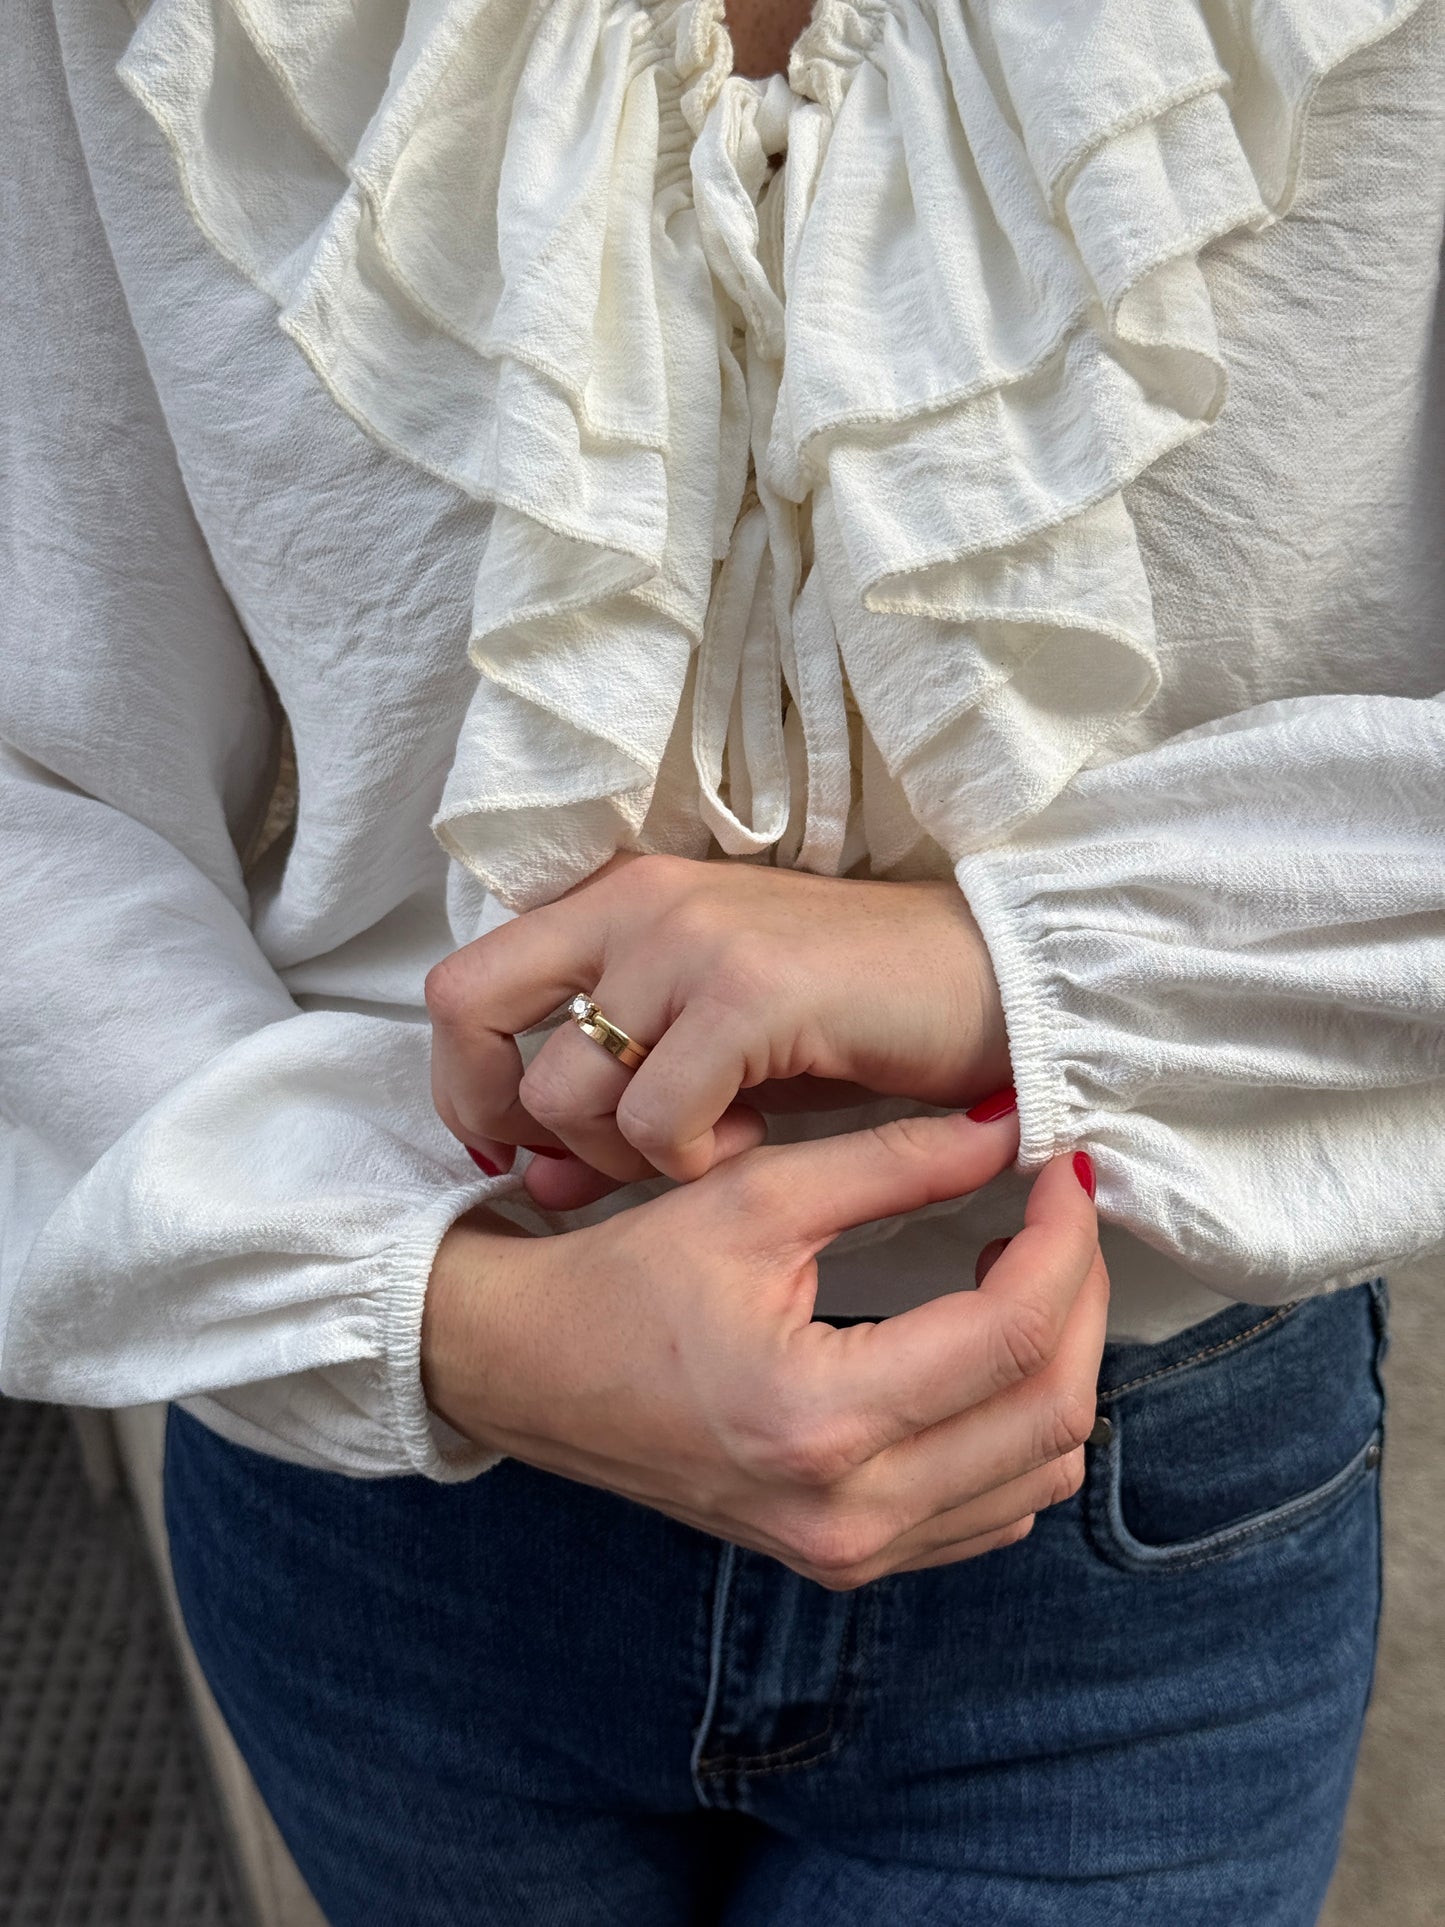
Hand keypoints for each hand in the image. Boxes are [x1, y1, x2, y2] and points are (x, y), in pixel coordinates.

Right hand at [422, 1112, 1105, 1589]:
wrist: (530, 1373)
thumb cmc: (622, 1279)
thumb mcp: (752, 1196)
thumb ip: (894, 1161)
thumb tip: (1009, 1125)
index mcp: (818, 1419)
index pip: (1012, 1335)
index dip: (1065, 1240)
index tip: (1068, 1167)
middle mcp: (848, 1512)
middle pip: (1051, 1412)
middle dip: (1082, 1298)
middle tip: (1061, 1214)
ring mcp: (851, 1552)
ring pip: (1040, 1470)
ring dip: (1057, 1362)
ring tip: (1022, 1270)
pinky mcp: (848, 1559)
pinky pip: (994, 1509)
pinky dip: (1019, 1425)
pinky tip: (984, 1348)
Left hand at [426, 854, 1008, 1206]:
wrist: (992, 980)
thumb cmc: (851, 1018)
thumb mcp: (711, 1056)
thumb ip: (615, 1105)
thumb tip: (528, 1179)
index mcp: (618, 897)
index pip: (464, 983)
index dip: (467, 1081)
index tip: (523, 1147)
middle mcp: (636, 900)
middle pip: (468, 1011)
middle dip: (503, 1115)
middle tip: (595, 1161)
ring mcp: (688, 938)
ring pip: (563, 1087)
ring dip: (621, 1152)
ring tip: (707, 1146)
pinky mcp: (749, 991)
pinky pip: (658, 1119)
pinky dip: (691, 1160)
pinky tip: (751, 1142)